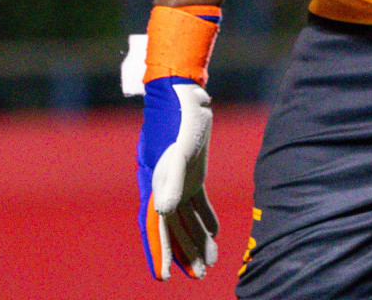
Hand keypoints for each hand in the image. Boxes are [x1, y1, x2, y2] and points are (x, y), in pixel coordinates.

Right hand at [137, 77, 219, 279]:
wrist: (182, 94)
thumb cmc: (177, 120)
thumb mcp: (176, 150)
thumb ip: (170, 180)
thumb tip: (162, 211)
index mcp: (156, 185)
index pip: (156, 226)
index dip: (160, 252)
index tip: (165, 277)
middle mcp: (164, 187)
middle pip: (173, 228)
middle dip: (185, 253)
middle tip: (200, 276)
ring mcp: (179, 181)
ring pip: (186, 218)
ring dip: (197, 240)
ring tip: (210, 263)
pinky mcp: (193, 173)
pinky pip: (198, 203)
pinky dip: (205, 219)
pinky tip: (215, 234)